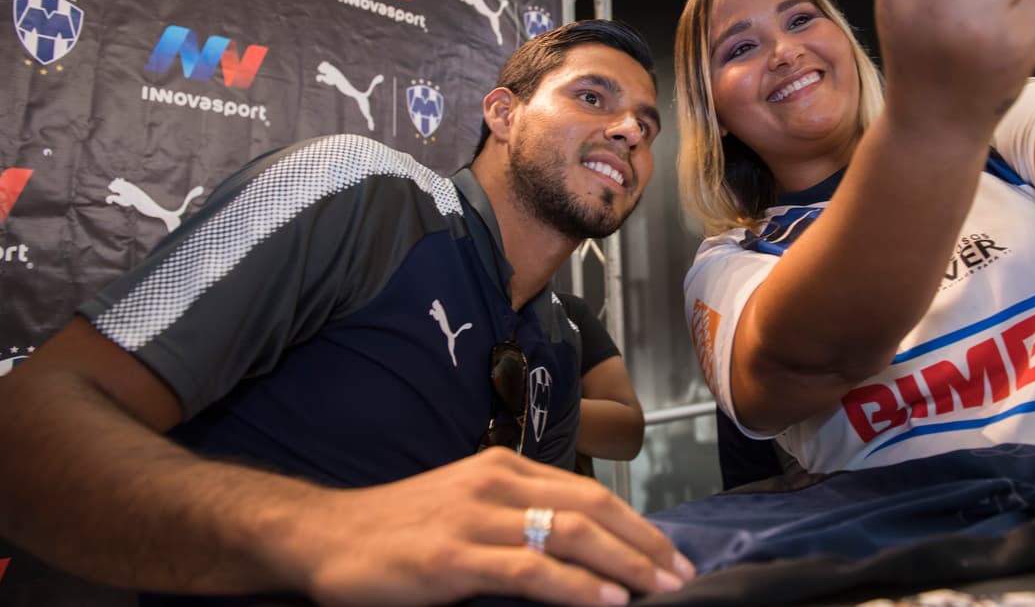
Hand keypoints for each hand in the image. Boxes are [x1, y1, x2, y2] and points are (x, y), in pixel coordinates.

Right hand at [288, 447, 693, 605]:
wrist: (325, 534)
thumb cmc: (398, 529)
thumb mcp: (465, 508)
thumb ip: (516, 518)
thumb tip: (578, 550)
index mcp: (502, 469)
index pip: (588, 493)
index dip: (636, 525)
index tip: (670, 553)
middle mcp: (495, 484)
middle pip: (591, 511)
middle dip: (644, 545)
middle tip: (682, 575)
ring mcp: (475, 520)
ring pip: (570, 536)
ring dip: (626, 565)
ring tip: (662, 589)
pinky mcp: (453, 559)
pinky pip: (530, 571)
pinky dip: (577, 587)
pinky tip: (609, 602)